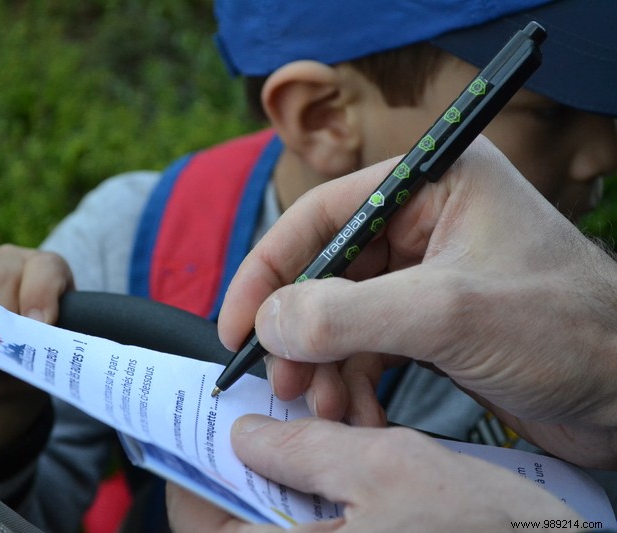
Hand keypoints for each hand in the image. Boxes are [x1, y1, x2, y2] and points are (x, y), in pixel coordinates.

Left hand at [167, 415, 578, 531]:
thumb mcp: (383, 468)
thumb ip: (303, 450)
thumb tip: (245, 434)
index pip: (199, 517)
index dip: (196, 464)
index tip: (204, 418)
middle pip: (240, 511)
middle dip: (251, 454)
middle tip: (268, 405)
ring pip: (282, 508)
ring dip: (295, 459)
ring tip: (323, 416)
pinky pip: (319, 516)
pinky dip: (325, 476)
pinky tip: (352, 443)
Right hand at [218, 138, 616, 466]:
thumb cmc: (568, 330)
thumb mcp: (449, 314)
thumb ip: (349, 314)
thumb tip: (269, 320)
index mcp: (432, 183)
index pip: (322, 216)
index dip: (268, 270)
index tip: (236, 324)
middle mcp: (423, 220)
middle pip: (325, 272)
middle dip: (300, 333)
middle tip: (283, 384)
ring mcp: (423, 274)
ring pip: (340, 316)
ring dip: (324, 367)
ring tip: (324, 410)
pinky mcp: (427, 321)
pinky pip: (365, 346)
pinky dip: (351, 382)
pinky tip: (355, 414)